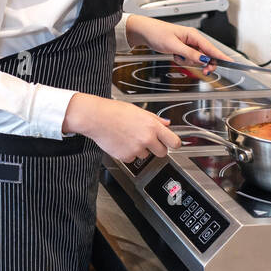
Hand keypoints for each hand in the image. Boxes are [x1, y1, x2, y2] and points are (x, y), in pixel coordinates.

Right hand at [63, 93, 181, 161]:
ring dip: (140, 150)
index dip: (174, 144)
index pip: (174, 142)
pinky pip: (132, 158)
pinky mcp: (126, 157)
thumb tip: (166, 123)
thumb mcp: (139, 111)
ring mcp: (136, 149)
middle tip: (148, 142)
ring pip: (145, 155)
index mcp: (152, 126)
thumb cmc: (115, 112)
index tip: (172, 144)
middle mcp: (146, 139)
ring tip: (128, 137)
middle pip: (162, 153)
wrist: (96, 118)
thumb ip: (155, 119)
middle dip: (157, 149)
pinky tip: (121, 142)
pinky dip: (128, 153)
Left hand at [127, 15, 232, 74]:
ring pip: (197, 58)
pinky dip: (183, 60)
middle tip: (204, 72)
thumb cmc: (157, 33)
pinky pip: (189, 58)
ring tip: (177, 56)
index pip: (211, 48)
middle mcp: (193, 39)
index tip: (231, 63)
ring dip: (189, 61)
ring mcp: (188, 44)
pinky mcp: (183, 48)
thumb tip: (204, 60)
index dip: (221, 56)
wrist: (145, 32)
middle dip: (203, 63)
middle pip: (207, 55)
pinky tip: (175, 56)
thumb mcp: (174, 46)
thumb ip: (190, 53)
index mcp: (193, 35)